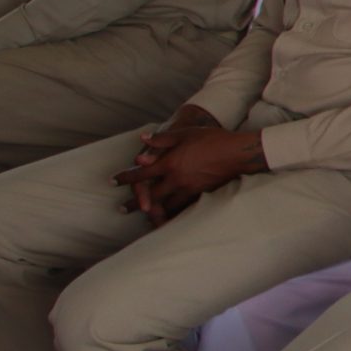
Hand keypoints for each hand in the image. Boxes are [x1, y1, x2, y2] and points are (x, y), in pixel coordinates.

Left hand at [116, 117, 260, 224]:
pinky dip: (172, 213)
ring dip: (153, 211)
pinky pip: (182, 207)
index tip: (114, 181)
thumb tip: (142, 139)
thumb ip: (162, 138)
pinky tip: (168, 216)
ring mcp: (189, 188)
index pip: (141, 173)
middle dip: (135, 202)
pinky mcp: (201, 193)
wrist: (236, 152)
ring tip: (144, 216)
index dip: (125, 177)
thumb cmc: (211, 139)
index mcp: (170, 163)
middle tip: (123, 208)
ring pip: (166, 205)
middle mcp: (176, 179)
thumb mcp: (185, 134)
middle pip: (150, 195)